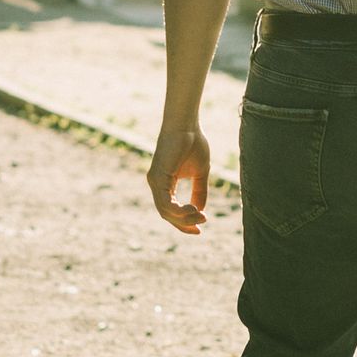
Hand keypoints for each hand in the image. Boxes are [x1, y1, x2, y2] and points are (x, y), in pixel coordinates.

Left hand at [148, 117, 209, 233]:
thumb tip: (201, 210)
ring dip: (184, 218)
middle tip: (201, 226)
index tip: (199, 230)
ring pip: (165, 211)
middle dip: (184, 224)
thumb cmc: (193, 143)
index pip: (171, 210)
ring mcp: (155, 181)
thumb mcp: (200, 172)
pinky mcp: (157, 177)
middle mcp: (157, 184)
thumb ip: (199, 191)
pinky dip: (179, 210)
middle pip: (167, 214)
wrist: (187, 126)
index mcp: (165, 183)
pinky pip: (165, 203)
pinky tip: (193, 209)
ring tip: (201, 216)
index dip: (184, 222)